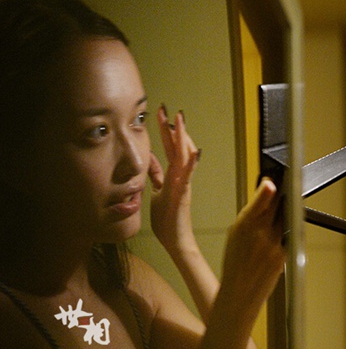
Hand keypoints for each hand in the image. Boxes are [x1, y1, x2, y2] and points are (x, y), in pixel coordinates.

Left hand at [149, 105, 200, 254]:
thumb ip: (155, 174)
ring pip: (184, 155)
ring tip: (179, 120)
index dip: (165, 131)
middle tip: (165, 109)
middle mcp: (180, 175)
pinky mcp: (184, 193)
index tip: (159, 114)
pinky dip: (191, 163)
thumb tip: (148, 158)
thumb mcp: (155, 190)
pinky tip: (193, 151)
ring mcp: (183, 183)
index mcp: (172, 174)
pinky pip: (188, 175)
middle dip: (171, 127)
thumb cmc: (166, 218)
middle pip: (177, 146)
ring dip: (182, 137)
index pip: (168, 148)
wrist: (175, 239)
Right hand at [221, 178, 285, 303]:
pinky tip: (279, 233)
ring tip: (281, 210)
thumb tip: (264, 198)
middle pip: (277, 206)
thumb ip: (250, 217)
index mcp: (244, 226)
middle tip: (282, 188)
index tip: (272, 180)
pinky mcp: (284, 254)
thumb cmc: (234, 265)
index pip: (261, 200)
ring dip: (284, 214)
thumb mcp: (234, 236)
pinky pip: (288, 236)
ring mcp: (274, 244)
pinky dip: (286, 232)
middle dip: (280, 197)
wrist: (239, 293)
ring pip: (285, 220)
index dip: (268, 188)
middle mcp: (260, 233)